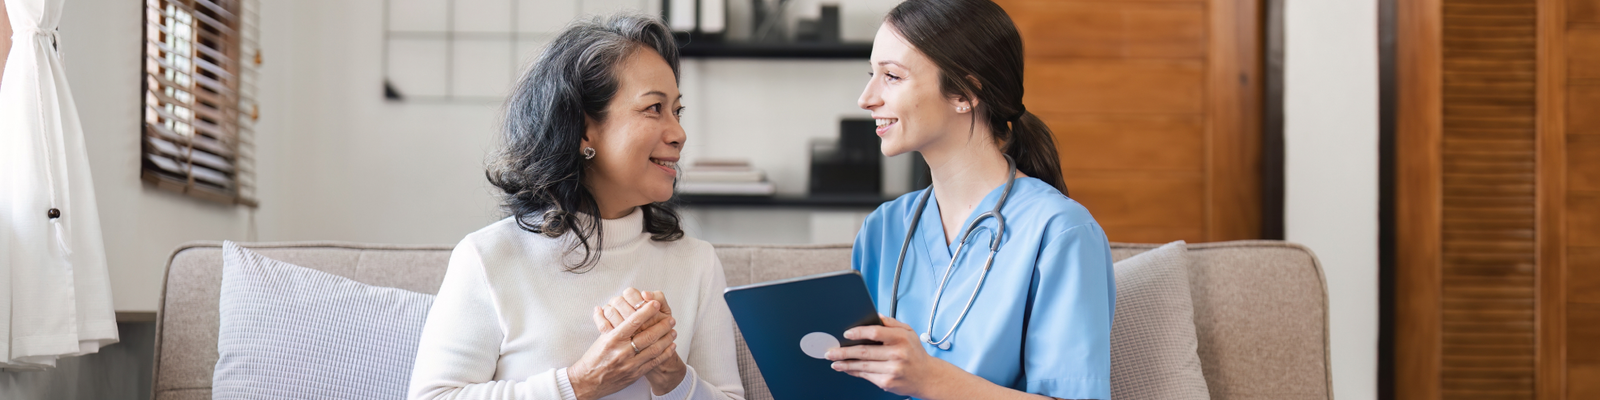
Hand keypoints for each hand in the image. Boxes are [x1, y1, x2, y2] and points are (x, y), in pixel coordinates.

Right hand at [568, 300, 676, 399]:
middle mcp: (622, 351)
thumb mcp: (600, 339)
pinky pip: (654, 362)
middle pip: (648, 336)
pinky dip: (665, 353)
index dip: (646, 311)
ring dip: (667, 339)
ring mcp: (630, 364)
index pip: (633, 321)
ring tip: (673, 331)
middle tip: (671, 319)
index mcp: (613, 339)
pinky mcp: (635, 374)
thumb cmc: (594, 358)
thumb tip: (603, 307)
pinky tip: (671, 346)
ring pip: (654, 349)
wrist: (588, 382)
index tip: (656, 303)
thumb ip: (608, 324)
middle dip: (662, 326)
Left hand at [824, 315, 959, 397]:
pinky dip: (854, 372)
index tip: (846, 333)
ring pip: (862, 366)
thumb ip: (891, 323)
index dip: (858, 332)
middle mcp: (898, 354)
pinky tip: (847, 368)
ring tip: (834, 361)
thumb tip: (875, 316)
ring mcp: (893, 370)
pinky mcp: (888, 382)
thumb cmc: (915, 353)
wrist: (927, 376)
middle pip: (864, 352)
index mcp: (902, 338)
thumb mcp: (908, 332)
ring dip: (845, 363)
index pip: (875, 332)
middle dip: (844, 351)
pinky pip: (866, 376)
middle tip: (831, 351)